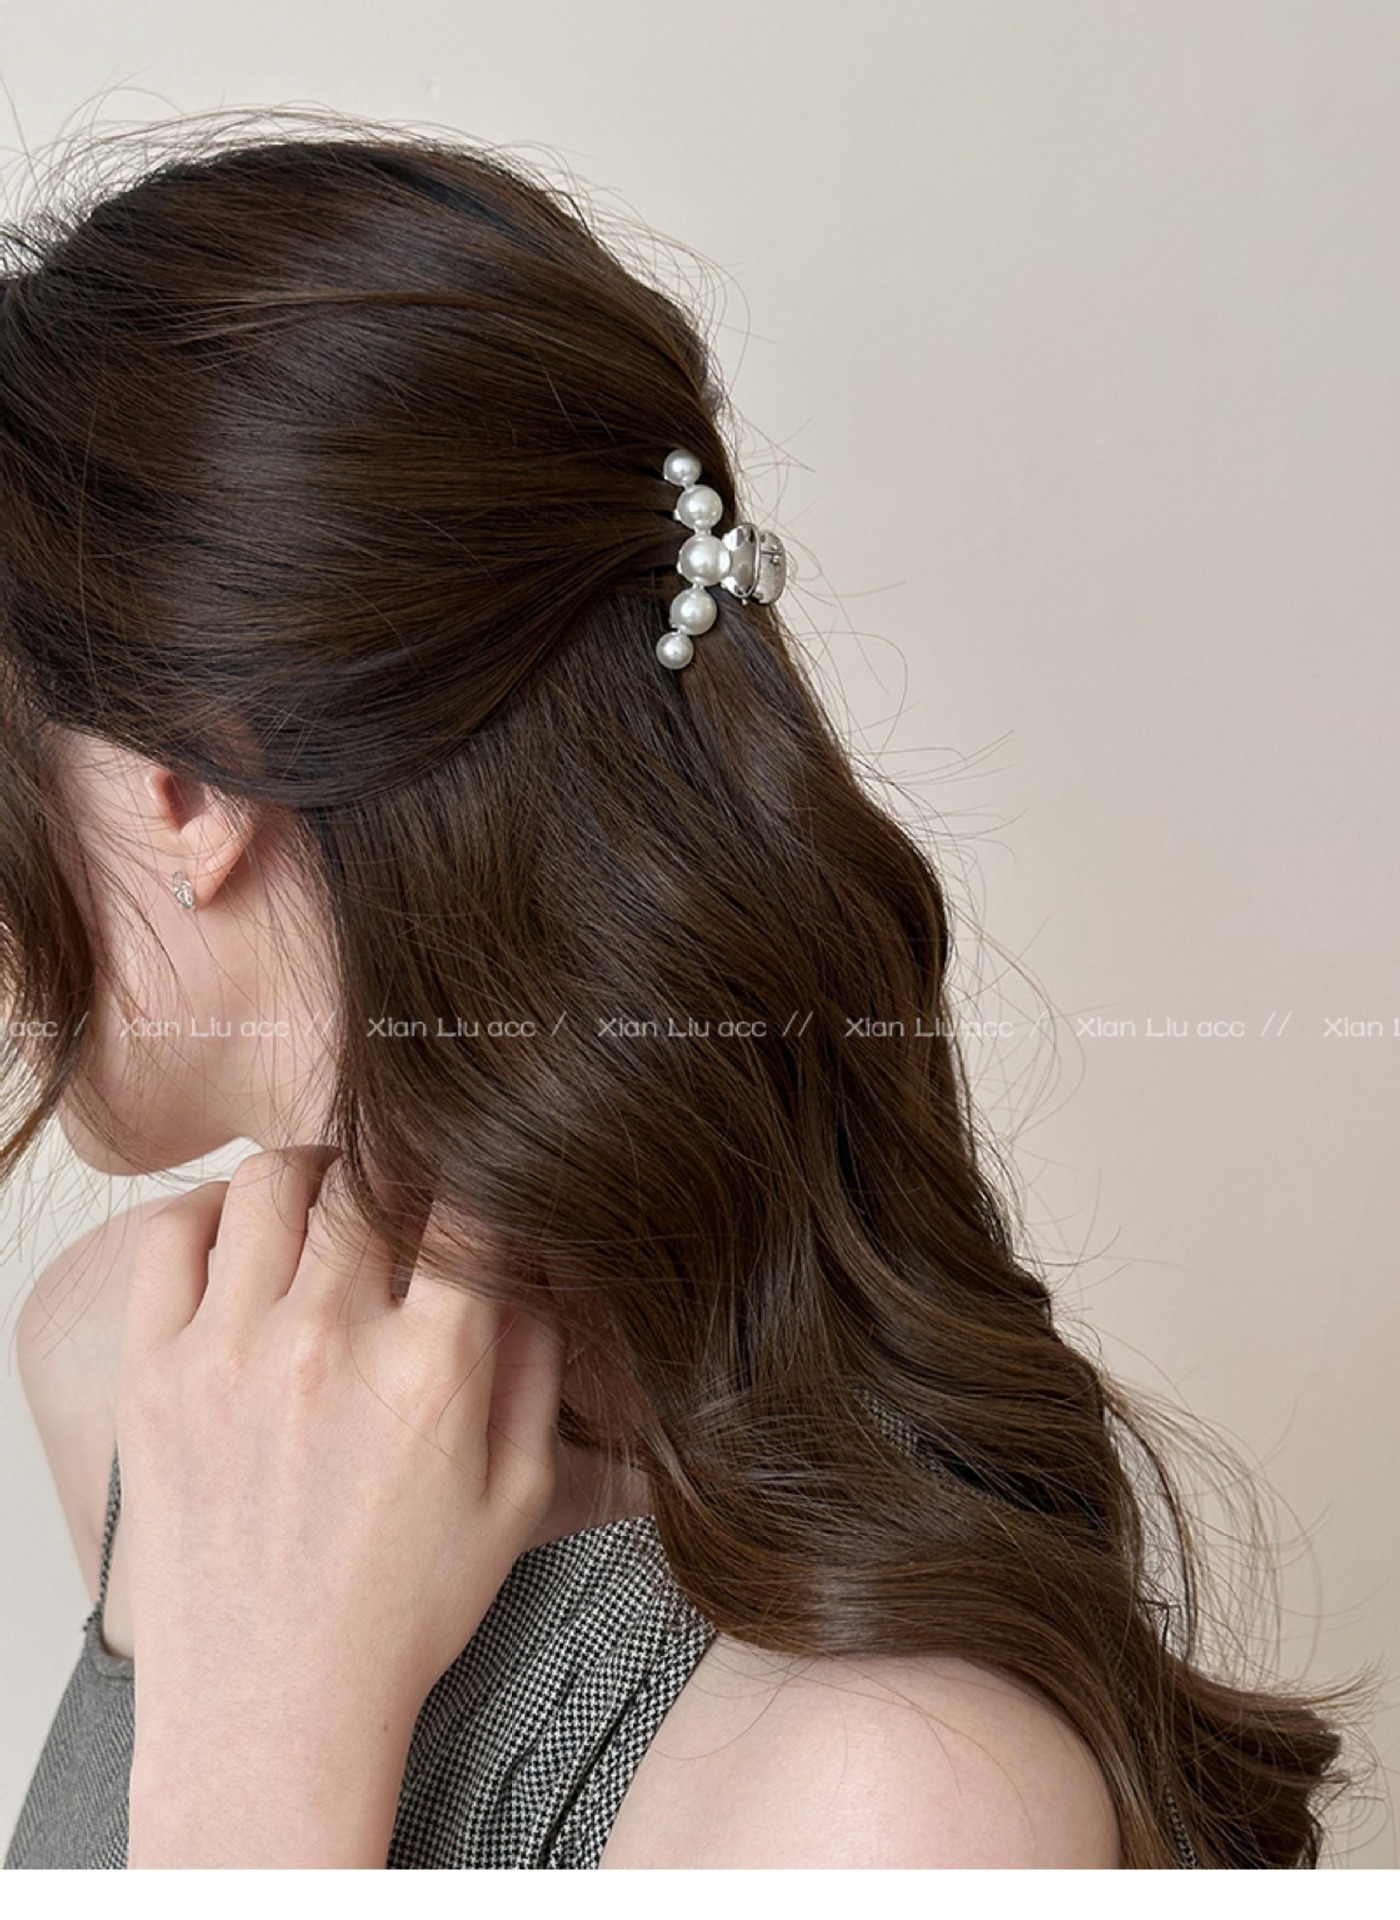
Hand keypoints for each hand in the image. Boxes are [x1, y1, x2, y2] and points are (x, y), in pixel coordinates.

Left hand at [117, 1145, 562, 1858]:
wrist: (272, 1705)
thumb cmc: (398, 1612)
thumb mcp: (518, 1497)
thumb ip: (540, 1365)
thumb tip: (539, 1265)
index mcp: (430, 1372)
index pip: (469, 1205)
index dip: (485, 1178)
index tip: (481, 1189)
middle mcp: (328, 1344)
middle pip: (370, 1175)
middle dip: (403, 1170)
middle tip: (408, 1195)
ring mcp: (230, 1353)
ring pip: (271, 1183)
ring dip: (316, 1173)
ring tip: (332, 1201)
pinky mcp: (156, 1374)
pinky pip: (172, 1235)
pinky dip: (214, 1210)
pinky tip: (245, 1236)